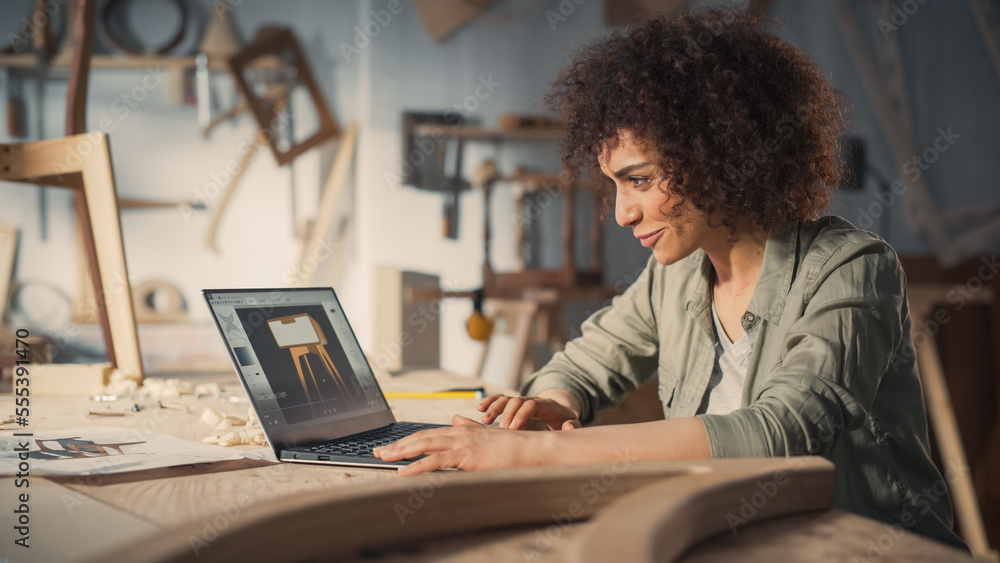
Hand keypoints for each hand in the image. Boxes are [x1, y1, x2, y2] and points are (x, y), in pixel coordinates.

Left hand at [373, 414, 544, 474]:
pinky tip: (404, 470)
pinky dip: (417, 465)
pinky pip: (436, 460)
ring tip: (384, 458)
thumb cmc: (512, 447)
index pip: (429, 433)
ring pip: (425, 444)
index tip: (393, 445)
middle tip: (379, 451)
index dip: (410, 439)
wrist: (531, 449)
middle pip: (422, 436)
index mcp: (462, 430)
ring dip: (401, 452)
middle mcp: (459, 433)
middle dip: (398, 444)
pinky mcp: (467, 456)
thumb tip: (455, 419)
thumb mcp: (486, 436)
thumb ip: (470, 428)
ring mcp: (463, 443)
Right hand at [478, 393, 581, 430]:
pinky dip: (489, 402)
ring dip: (494, 408)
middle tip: (502, 430)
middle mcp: (532, 401)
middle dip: (507, 414)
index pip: (532, 405)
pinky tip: (480, 408)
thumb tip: (568, 425)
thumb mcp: (573, 425)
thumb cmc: (565, 424)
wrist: (559, 417)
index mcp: (547, 406)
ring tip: (484, 420)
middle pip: (516, 401)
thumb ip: (574, 427)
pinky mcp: (513, 408)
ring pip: (505, 399)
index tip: (513, 429)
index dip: (521, 415)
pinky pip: (499, 401)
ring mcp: (521, 403)